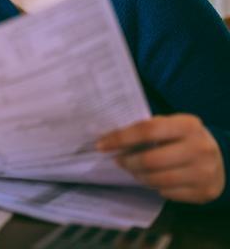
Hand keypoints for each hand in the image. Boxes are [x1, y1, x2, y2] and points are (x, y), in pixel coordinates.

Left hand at [96, 114, 224, 203]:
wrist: (220, 160)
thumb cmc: (183, 139)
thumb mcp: (171, 126)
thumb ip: (147, 128)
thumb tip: (110, 137)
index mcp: (188, 125)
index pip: (146, 130)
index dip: (120, 138)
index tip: (101, 144)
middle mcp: (199, 148)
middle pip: (150, 160)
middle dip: (128, 162)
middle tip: (118, 160)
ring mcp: (204, 172)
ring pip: (157, 180)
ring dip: (138, 176)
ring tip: (134, 170)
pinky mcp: (204, 192)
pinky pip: (167, 193)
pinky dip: (155, 187)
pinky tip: (153, 179)